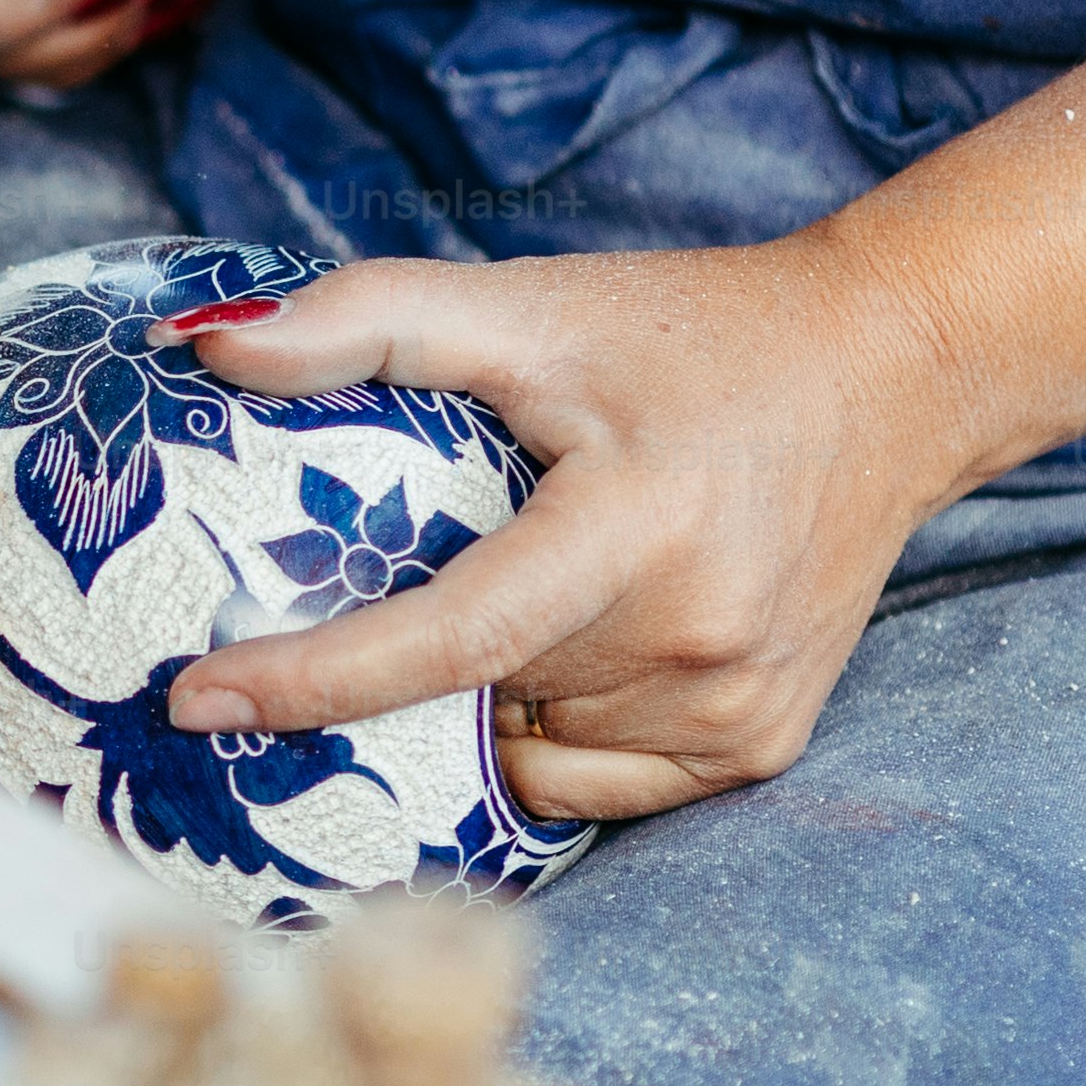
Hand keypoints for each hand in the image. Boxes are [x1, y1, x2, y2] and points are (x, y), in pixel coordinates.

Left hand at [160, 236, 980, 822]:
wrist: (892, 376)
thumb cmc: (693, 337)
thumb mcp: (534, 305)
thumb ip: (368, 319)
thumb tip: (208, 344)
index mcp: (640, 529)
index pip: (452, 634)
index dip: (315, 679)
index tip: (193, 702)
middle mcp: (697, 640)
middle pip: (477, 690)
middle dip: (408, 651)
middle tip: (424, 553)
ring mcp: (736, 709)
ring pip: (526, 746)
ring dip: (488, 692)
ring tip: (539, 576)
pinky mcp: (759, 747)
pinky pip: (593, 779)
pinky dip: (550, 730)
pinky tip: (581, 641)